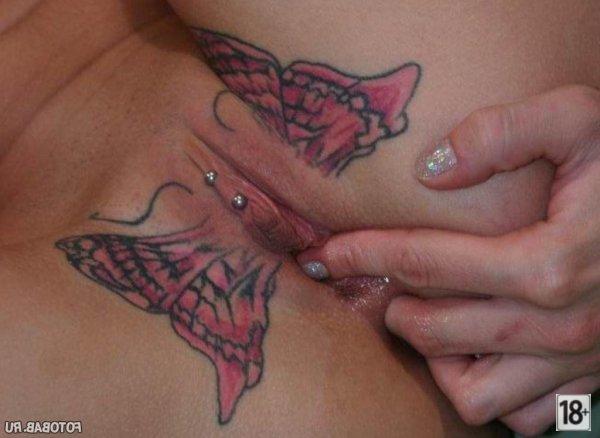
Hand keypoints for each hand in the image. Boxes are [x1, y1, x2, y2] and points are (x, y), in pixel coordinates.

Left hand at [297, 85, 599, 435]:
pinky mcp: (590, 382)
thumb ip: (505, 131)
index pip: (424, 263)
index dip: (364, 255)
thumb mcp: (581, 120)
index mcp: (549, 263)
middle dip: (393, 307)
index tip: (324, 255)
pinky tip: (480, 352)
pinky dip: (490, 391)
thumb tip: (430, 170)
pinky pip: (522, 416)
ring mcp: (577, 361)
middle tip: (383, 286)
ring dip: (437, 359)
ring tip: (429, 321)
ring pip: (474, 393)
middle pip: (436, 331)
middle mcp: (561, 325)